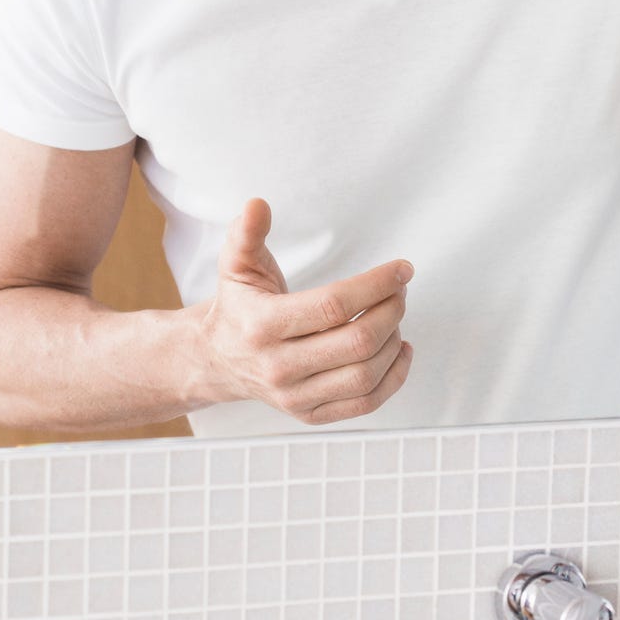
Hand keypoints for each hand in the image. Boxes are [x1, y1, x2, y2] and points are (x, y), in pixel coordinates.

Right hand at [199, 198, 413, 423]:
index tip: (402, 269)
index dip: (375, 285)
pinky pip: (365, 404)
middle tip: (400, 289)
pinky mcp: (309, 415)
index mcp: (263, 325)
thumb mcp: (235, 264)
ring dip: (394, 340)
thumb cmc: (237, 306)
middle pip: (357, 342)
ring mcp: (295, 397)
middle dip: (391, 310)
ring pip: (365, 375)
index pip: (333, 306)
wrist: (217, 360)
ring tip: (396, 313)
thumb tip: (258, 205)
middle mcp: (279, 367)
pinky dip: (394, 377)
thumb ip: (247, 233)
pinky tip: (400, 348)